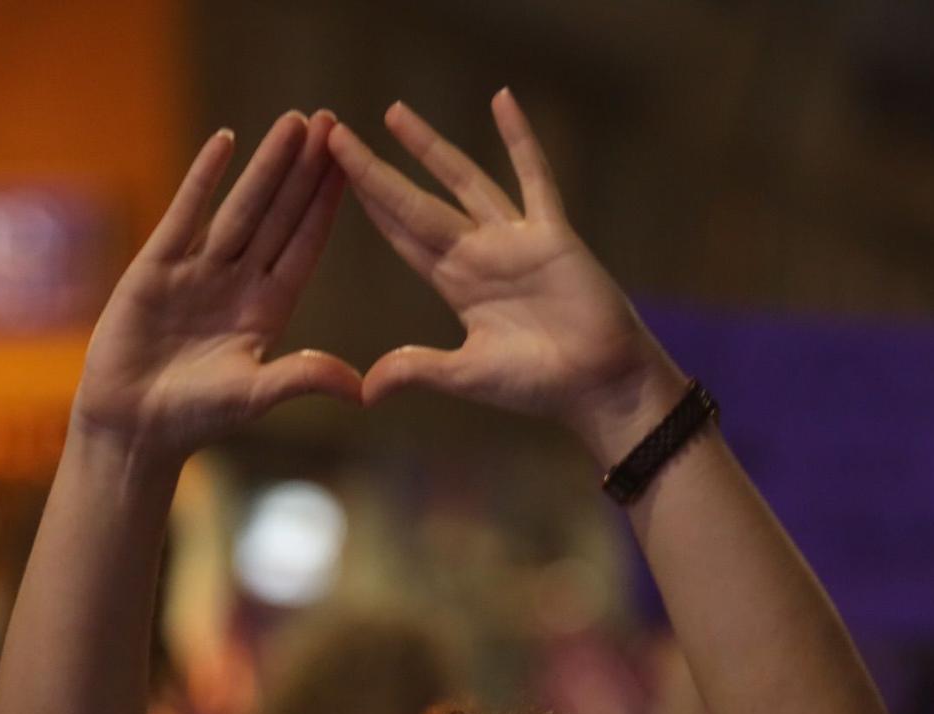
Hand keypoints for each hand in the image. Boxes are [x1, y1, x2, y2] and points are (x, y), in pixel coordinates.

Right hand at [71, 111, 358, 454]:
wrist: (132, 426)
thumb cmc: (195, 417)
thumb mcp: (255, 395)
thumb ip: (303, 378)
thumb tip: (361, 390)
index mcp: (269, 308)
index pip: (306, 244)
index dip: (328, 204)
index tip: (354, 164)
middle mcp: (239, 281)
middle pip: (280, 214)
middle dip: (305, 169)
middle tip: (330, 120)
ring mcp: (198, 270)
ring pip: (240, 206)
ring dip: (266, 164)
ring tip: (293, 122)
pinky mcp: (157, 266)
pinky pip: (185, 214)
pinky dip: (203, 178)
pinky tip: (225, 141)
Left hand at [327, 90, 684, 459]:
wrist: (601, 385)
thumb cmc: (540, 385)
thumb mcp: (468, 377)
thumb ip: (418, 371)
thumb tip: (364, 392)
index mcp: (456, 285)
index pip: (401, 234)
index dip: (368, 203)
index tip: (332, 171)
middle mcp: (479, 254)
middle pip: (416, 202)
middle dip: (376, 171)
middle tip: (336, 134)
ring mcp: (514, 240)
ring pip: (464, 180)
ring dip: (429, 147)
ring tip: (394, 114)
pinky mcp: (552, 234)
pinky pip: (534, 177)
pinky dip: (520, 139)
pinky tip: (502, 99)